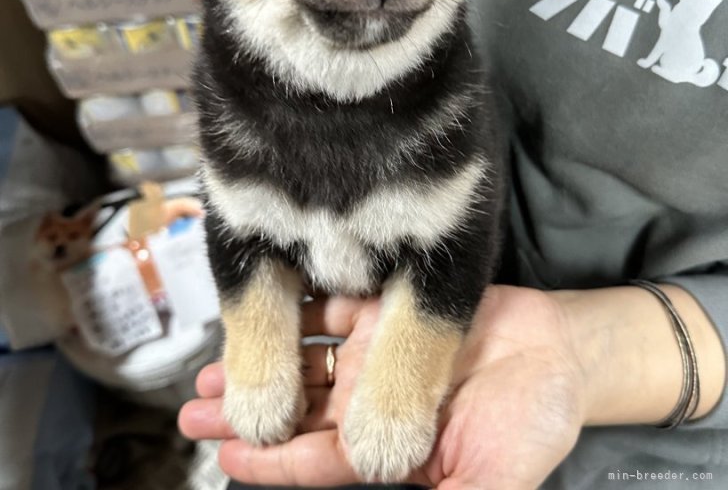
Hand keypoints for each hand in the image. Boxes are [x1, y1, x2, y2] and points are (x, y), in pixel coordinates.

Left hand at [179, 285, 586, 488]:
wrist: (562, 353)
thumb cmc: (531, 423)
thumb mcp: (492, 484)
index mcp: (389, 447)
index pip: (315, 459)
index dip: (269, 458)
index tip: (224, 453)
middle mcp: (372, 397)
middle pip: (298, 406)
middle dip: (248, 407)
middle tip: (194, 404)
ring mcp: (377, 350)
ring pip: (307, 356)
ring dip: (265, 357)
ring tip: (217, 361)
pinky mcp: (389, 307)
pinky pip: (337, 307)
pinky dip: (303, 306)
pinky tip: (271, 301)